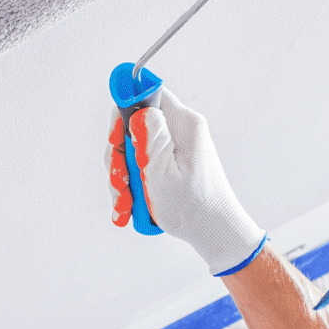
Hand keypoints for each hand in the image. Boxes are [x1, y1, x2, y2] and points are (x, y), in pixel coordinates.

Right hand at [106, 88, 267, 275]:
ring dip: (122, 179)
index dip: (122, 115)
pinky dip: (131, 188)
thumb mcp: (163, 170)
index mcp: (183, 124)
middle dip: (118, 159)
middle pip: (132, 130)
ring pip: (132, 153)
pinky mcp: (168, 166)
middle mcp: (179, 132)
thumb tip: (136, 108)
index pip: (146, 97)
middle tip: (120, 184)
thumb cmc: (194, 206)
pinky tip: (129, 207)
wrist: (212, 231)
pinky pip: (140, 169)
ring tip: (126, 203)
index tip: (115, 141)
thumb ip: (148, 136)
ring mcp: (172, 150)